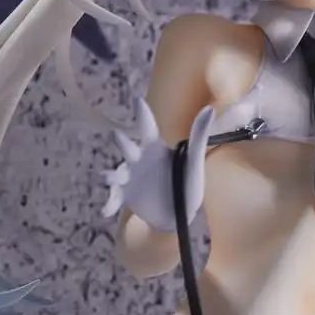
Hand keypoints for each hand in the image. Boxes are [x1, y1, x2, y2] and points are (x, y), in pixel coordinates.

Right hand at [100, 99, 214, 232]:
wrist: (179, 216)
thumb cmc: (188, 185)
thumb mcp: (193, 161)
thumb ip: (199, 135)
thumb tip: (208, 109)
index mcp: (154, 149)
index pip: (147, 127)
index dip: (142, 114)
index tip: (137, 98)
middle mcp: (138, 160)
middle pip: (126, 147)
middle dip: (121, 142)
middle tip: (116, 135)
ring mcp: (129, 177)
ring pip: (115, 173)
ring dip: (109, 175)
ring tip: (107, 177)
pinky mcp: (125, 195)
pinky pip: (113, 197)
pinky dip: (108, 203)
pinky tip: (106, 212)